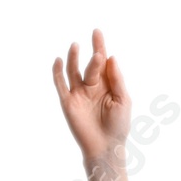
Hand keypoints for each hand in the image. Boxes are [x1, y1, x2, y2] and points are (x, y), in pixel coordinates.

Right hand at [52, 28, 130, 159]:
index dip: (100, 47)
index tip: (97, 32)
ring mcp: (79, 93)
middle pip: (90, 66)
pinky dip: (58, 71)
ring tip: (76, 46)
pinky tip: (60, 60)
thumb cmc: (118, 126)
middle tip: (97, 49)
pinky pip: (60, 83)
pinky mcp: (68, 102)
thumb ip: (117, 79)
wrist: (105, 148)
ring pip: (74, 71)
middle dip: (94, 57)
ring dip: (74, 58)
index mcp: (107, 86)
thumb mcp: (122, 101)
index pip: (102, 63)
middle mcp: (92, 87)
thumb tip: (111, 57)